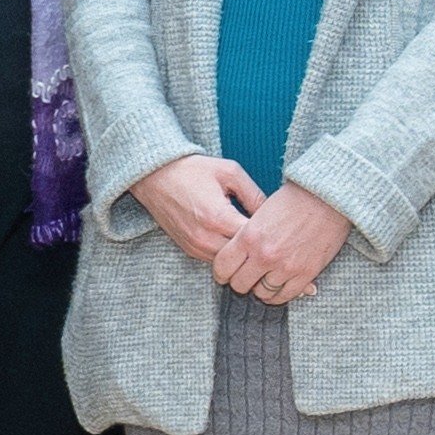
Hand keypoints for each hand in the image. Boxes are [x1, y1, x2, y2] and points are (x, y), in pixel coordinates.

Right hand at [134, 152, 265, 267]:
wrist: (154, 176)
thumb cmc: (193, 170)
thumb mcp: (230, 172)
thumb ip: (255, 194)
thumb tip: (273, 214)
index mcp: (218, 218)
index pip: (254, 240)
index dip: (270, 235)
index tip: (280, 227)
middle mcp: (205, 238)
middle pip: (244, 257)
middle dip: (259, 248)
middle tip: (272, 237)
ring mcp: (195, 247)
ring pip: (231, 263)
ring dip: (243, 254)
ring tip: (256, 239)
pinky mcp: (189, 250)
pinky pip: (216, 260)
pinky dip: (229, 253)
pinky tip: (237, 240)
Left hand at [218, 179, 350, 304]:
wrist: (328, 198)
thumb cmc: (295, 199)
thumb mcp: (261, 211)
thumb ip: (246, 233)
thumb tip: (236, 252)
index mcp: (249, 236)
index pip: (222, 267)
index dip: (221, 272)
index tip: (226, 273)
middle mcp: (264, 255)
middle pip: (240, 284)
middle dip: (240, 281)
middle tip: (246, 276)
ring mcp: (285, 267)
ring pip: (261, 293)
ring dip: (260, 288)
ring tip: (264, 280)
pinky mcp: (305, 274)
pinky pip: (284, 296)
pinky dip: (279, 295)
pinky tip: (278, 286)